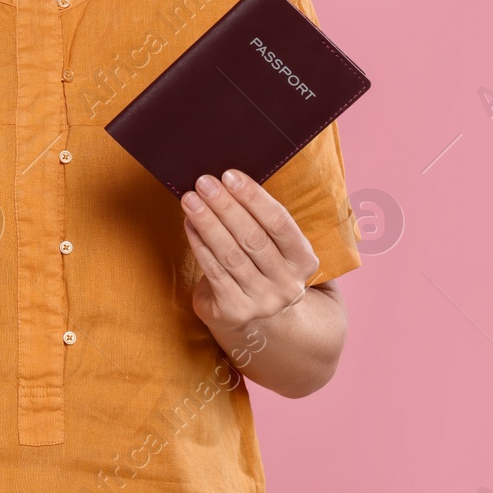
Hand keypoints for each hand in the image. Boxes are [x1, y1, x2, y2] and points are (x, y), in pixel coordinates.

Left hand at [181, 168, 319, 334]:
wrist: (253, 317)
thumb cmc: (259, 265)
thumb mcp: (273, 247)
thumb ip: (259, 219)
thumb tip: (227, 181)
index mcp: (304, 260)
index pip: (280, 223)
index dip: (254, 198)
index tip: (229, 175)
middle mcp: (288, 283)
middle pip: (253, 238)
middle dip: (225, 206)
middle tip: (203, 182)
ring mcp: (263, 300)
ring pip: (230, 255)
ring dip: (207, 223)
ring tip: (190, 199)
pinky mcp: (235, 310)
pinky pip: (213, 271)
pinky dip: (199, 244)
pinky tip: (188, 224)